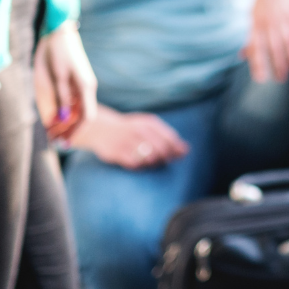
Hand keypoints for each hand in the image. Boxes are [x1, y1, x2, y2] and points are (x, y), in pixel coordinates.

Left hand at [34, 22, 97, 140]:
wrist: (58, 33)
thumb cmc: (58, 52)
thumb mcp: (58, 75)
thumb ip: (62, 96)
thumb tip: (64, 116)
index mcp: (85, 87)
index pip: (86, 117)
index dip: (76, 132)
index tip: (65, 143)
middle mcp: (85, 89)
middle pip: (81, 117)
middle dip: (68, 131)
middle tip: (54, 141)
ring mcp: (80, 86)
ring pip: (76, 111)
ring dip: (65, 124)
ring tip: (51, 134)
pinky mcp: (74, 82)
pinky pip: (71, 103)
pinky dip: (63, 114)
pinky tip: (54, 120)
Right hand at [74, 106, 188, 168]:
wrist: (101, 129)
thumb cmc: (131, 130)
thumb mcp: (149, 128)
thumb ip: (167, 138)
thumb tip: (186, 151)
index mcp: (149, 123)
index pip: (170, 138)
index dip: (176, 150)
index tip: (177, 155)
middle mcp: (138, 130)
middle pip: (162, 150)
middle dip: (165, 158)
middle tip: (162, 160)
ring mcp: (127, 141)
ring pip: (150, 158)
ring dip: (153, 163)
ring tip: (149, 160)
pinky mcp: (117, 152)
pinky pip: (135, 164)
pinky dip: (140, 166)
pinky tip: (137, 162)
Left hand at [244, 0, 288, 83]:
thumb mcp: (254, 15)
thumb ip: (252, 36)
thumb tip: (242, 55)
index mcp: (256, 22)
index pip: (256, 47)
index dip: (258, 64)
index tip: (261, 79)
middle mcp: (269, 21)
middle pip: (273, 48)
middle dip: (277, 65)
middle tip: (281, 79)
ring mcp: (284, 16)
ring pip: (288, 42)